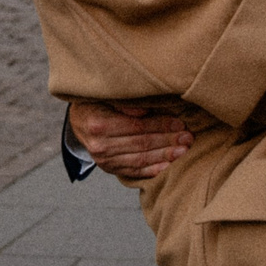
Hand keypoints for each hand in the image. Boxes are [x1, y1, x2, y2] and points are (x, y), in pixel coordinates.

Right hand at [69, 99, 193, 184]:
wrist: (78, 122)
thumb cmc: (95, 103)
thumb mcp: (104, 95)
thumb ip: (123, 102)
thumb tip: (144, 110)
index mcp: (99, 124)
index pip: (137, 126)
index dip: (160, 125)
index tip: (180, 123)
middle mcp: (100, 145)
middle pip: (141, 143)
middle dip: (168, 140)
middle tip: (188, 137)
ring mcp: (104, 160)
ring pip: (140, 159)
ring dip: (164, 155)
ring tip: (184, 150)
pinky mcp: (109, 169)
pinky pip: (134, 171)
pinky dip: (152, 170)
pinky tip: (168, 166)